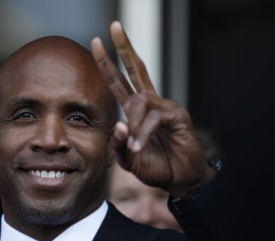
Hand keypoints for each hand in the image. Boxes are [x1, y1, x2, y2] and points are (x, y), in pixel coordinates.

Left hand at [91, 21, 214, 196]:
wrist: (179, 180)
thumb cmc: (155, 166)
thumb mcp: (128, 158)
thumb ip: (119, 144)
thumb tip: (118, 125)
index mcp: (136, 110)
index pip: (119, 81)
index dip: (107, 64)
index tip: (94, 43)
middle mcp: (150, 103)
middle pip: (136, 68)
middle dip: (123, 48)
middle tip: (113, 27)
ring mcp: (165, 107)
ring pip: (140, 101)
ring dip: (132, 125)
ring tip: (133, 147)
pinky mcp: (177, 116)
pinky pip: (154, 117)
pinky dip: (143, 133)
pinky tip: (139, 146)